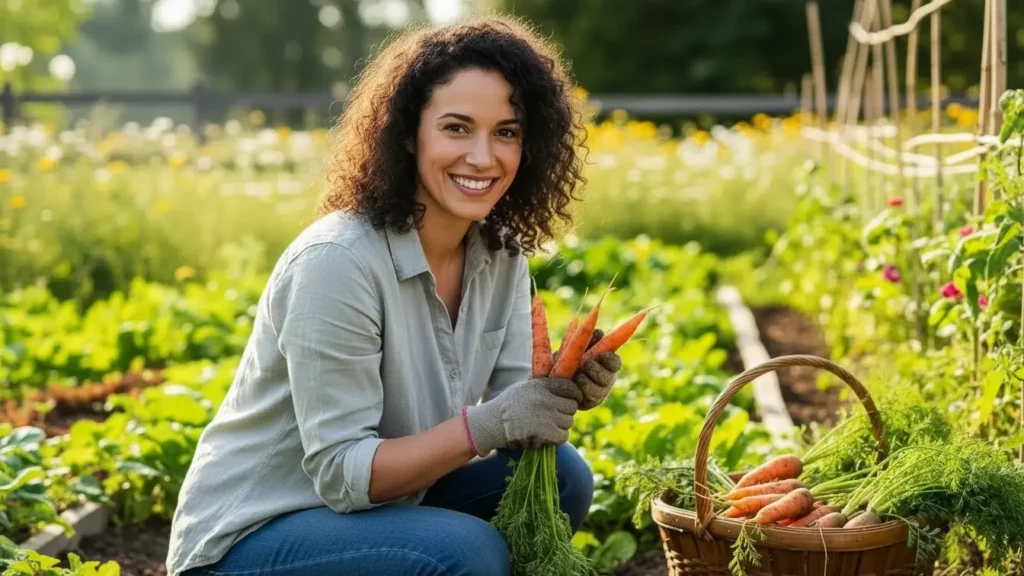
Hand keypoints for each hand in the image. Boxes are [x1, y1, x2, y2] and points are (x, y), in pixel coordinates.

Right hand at [463, 377, 581, 455]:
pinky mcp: (545, 433)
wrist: (491, 423)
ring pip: (569, 422)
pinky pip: (564, 435)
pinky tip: (545, 435)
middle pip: (572, 407)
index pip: (570, 387)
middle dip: (565, 412)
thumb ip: (543, 381)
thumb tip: (559, 366)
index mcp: (541, 385)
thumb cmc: (509, 404)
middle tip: (553, 415)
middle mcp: (545, 399)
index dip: (574, 395)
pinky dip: (557, 438)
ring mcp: (546, 416)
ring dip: (560, 426)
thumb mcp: (524, 386)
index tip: (571, 400)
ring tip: (546, 425)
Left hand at [554, 329, 622, 410]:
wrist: (553, 381)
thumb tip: (599, 332)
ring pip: (598, 390)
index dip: (610, 359)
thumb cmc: (567, 360)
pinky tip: (573, 388)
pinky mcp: (589, 404)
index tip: (602, 355)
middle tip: (586, 366)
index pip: (615, 362)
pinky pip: (587, 400)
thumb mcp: (576, 349)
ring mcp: (599, 393)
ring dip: (586, 382)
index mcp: (605, 364)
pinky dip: (579, 392)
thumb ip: (587, 341)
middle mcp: (606, 379)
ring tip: (577, 377)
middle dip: (597, 371)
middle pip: (609, 377)